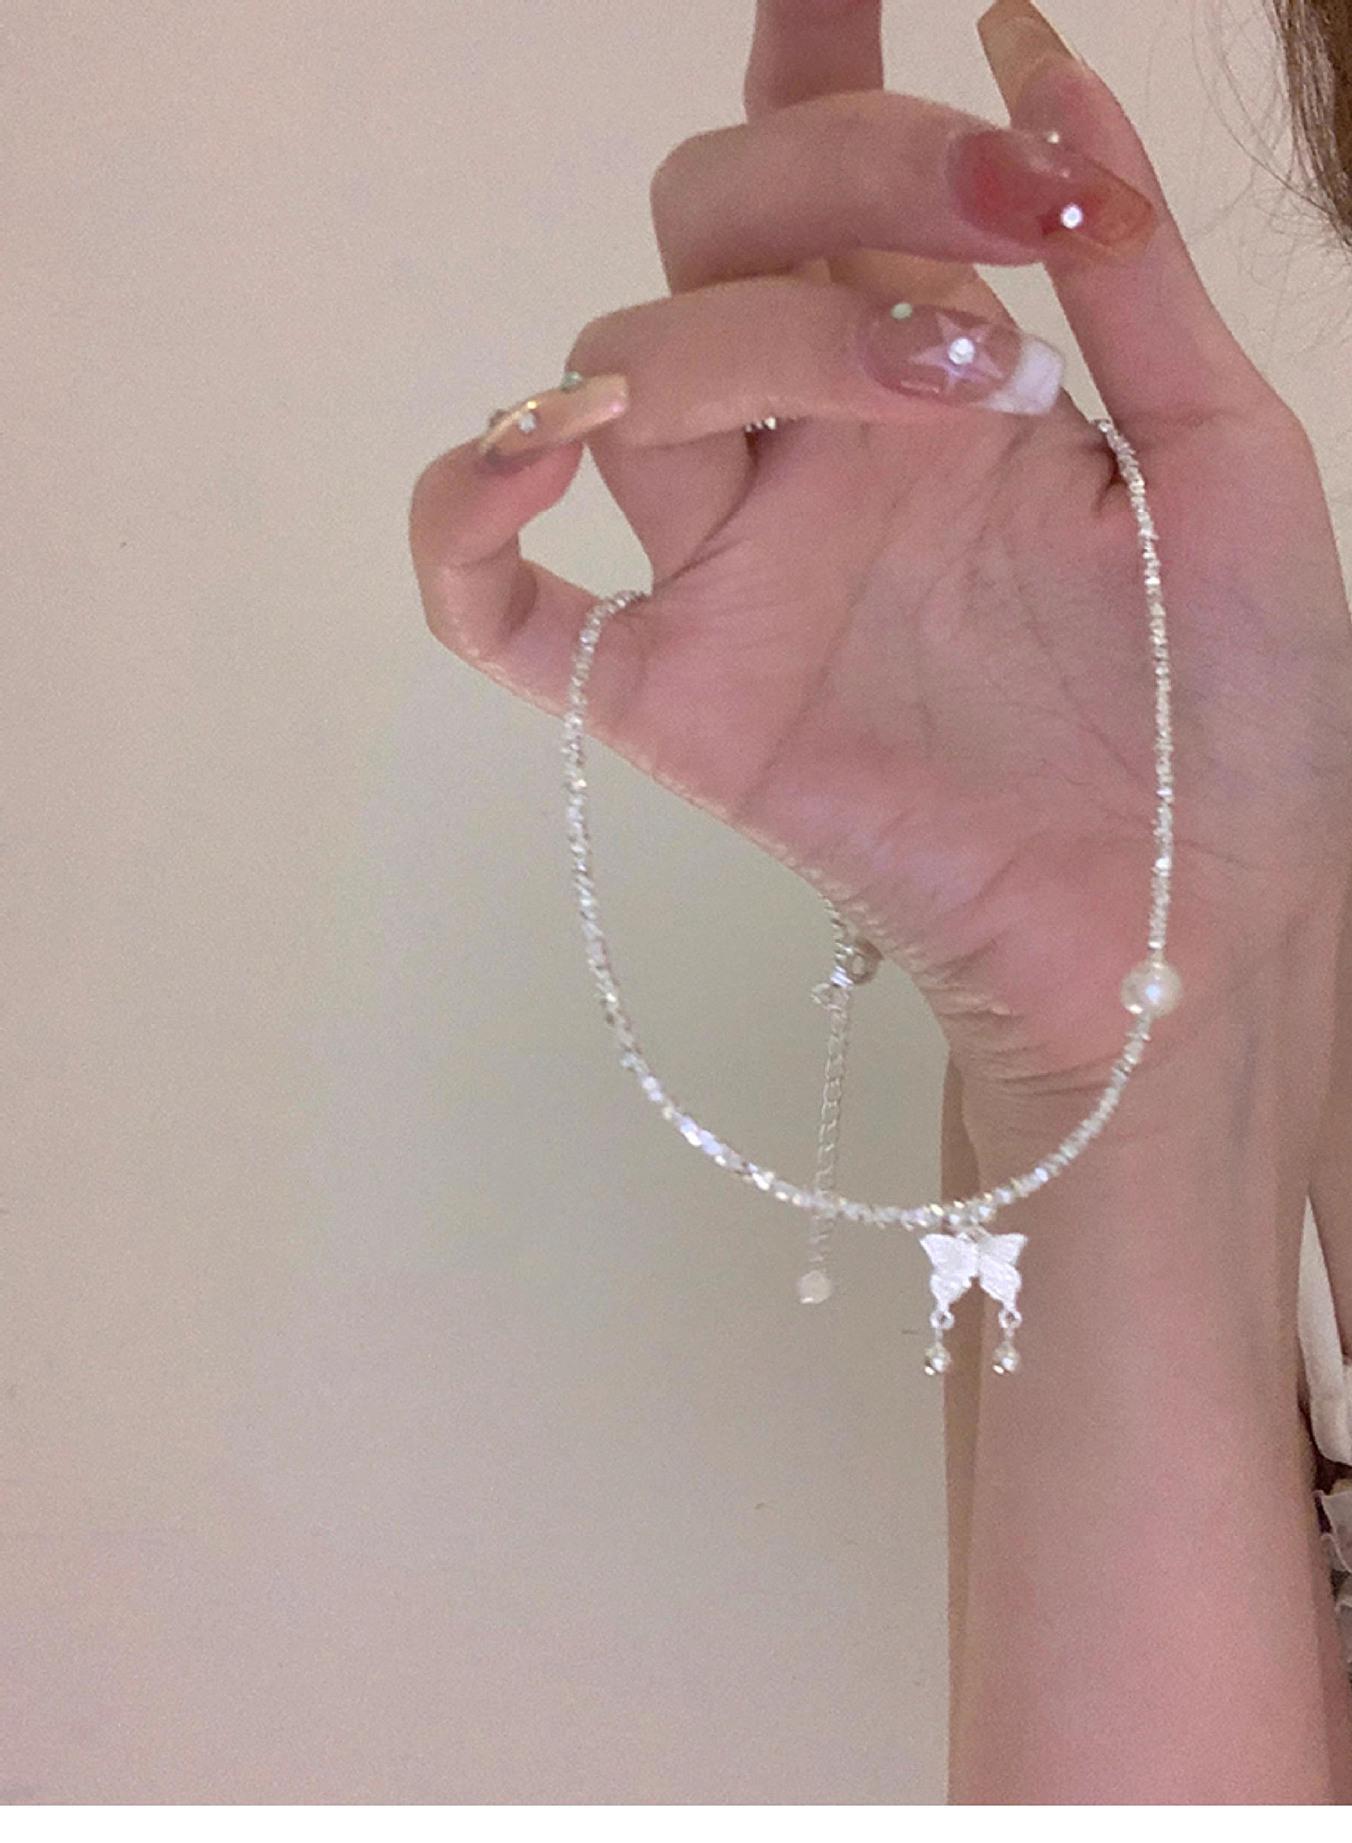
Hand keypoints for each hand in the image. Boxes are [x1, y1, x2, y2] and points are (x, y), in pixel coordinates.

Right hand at [408, 0, 1351, 1122]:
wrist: (1192, 923)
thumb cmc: (1227, 705)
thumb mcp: (1222, 456)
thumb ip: (1129, 269)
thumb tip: (1037, 51)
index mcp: (932, 382)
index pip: (821, 179)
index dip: (813, 62)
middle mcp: (813, 457)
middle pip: (704, 233)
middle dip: (836, 178)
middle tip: (1007, 234)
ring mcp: (735, 576)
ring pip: (624, 372)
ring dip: (762, 328)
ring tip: (953, 383)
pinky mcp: (681, 704)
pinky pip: (497, 612)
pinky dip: (465, 518)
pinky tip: (536, 447)